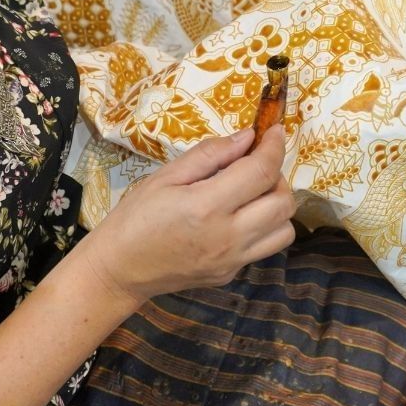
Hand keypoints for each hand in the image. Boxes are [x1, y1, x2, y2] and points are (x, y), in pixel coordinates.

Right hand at [80, 125, 295, 303]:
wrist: (120, 269)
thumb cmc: (135, 217)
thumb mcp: (166, 176)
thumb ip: (210, 155)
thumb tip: (247, 137)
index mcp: (208, 206)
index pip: (261, 172)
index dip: (274, 147)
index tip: (275, 131)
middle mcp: (228, 237)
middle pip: (284, 203)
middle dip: (278, 176)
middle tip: (255, 166)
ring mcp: (232, 260)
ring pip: (285, 230)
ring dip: (277, 206)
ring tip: (252, 194)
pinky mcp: (231, 274)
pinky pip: (264, 247)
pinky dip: (263, 226)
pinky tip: (238, 217)